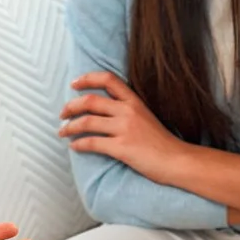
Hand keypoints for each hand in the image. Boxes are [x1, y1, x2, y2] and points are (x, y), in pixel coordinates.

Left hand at [60, 72, 186, 181]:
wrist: (177, 160)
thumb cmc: (162, 143)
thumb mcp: (146, 117)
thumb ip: (127, 111)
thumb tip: (103, 112)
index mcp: (134, 101)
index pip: (108, 79)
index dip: (87, 79)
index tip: (74, 84)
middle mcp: (128, 111)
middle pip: (90, 101)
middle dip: (70, 106)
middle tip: (62, 114)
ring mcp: (125, 129)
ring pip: (87, 122)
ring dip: (69, 127)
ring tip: (62, 132)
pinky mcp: (121, 148)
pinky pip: (92, 143)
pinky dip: (79, 144)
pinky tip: (74, 147)